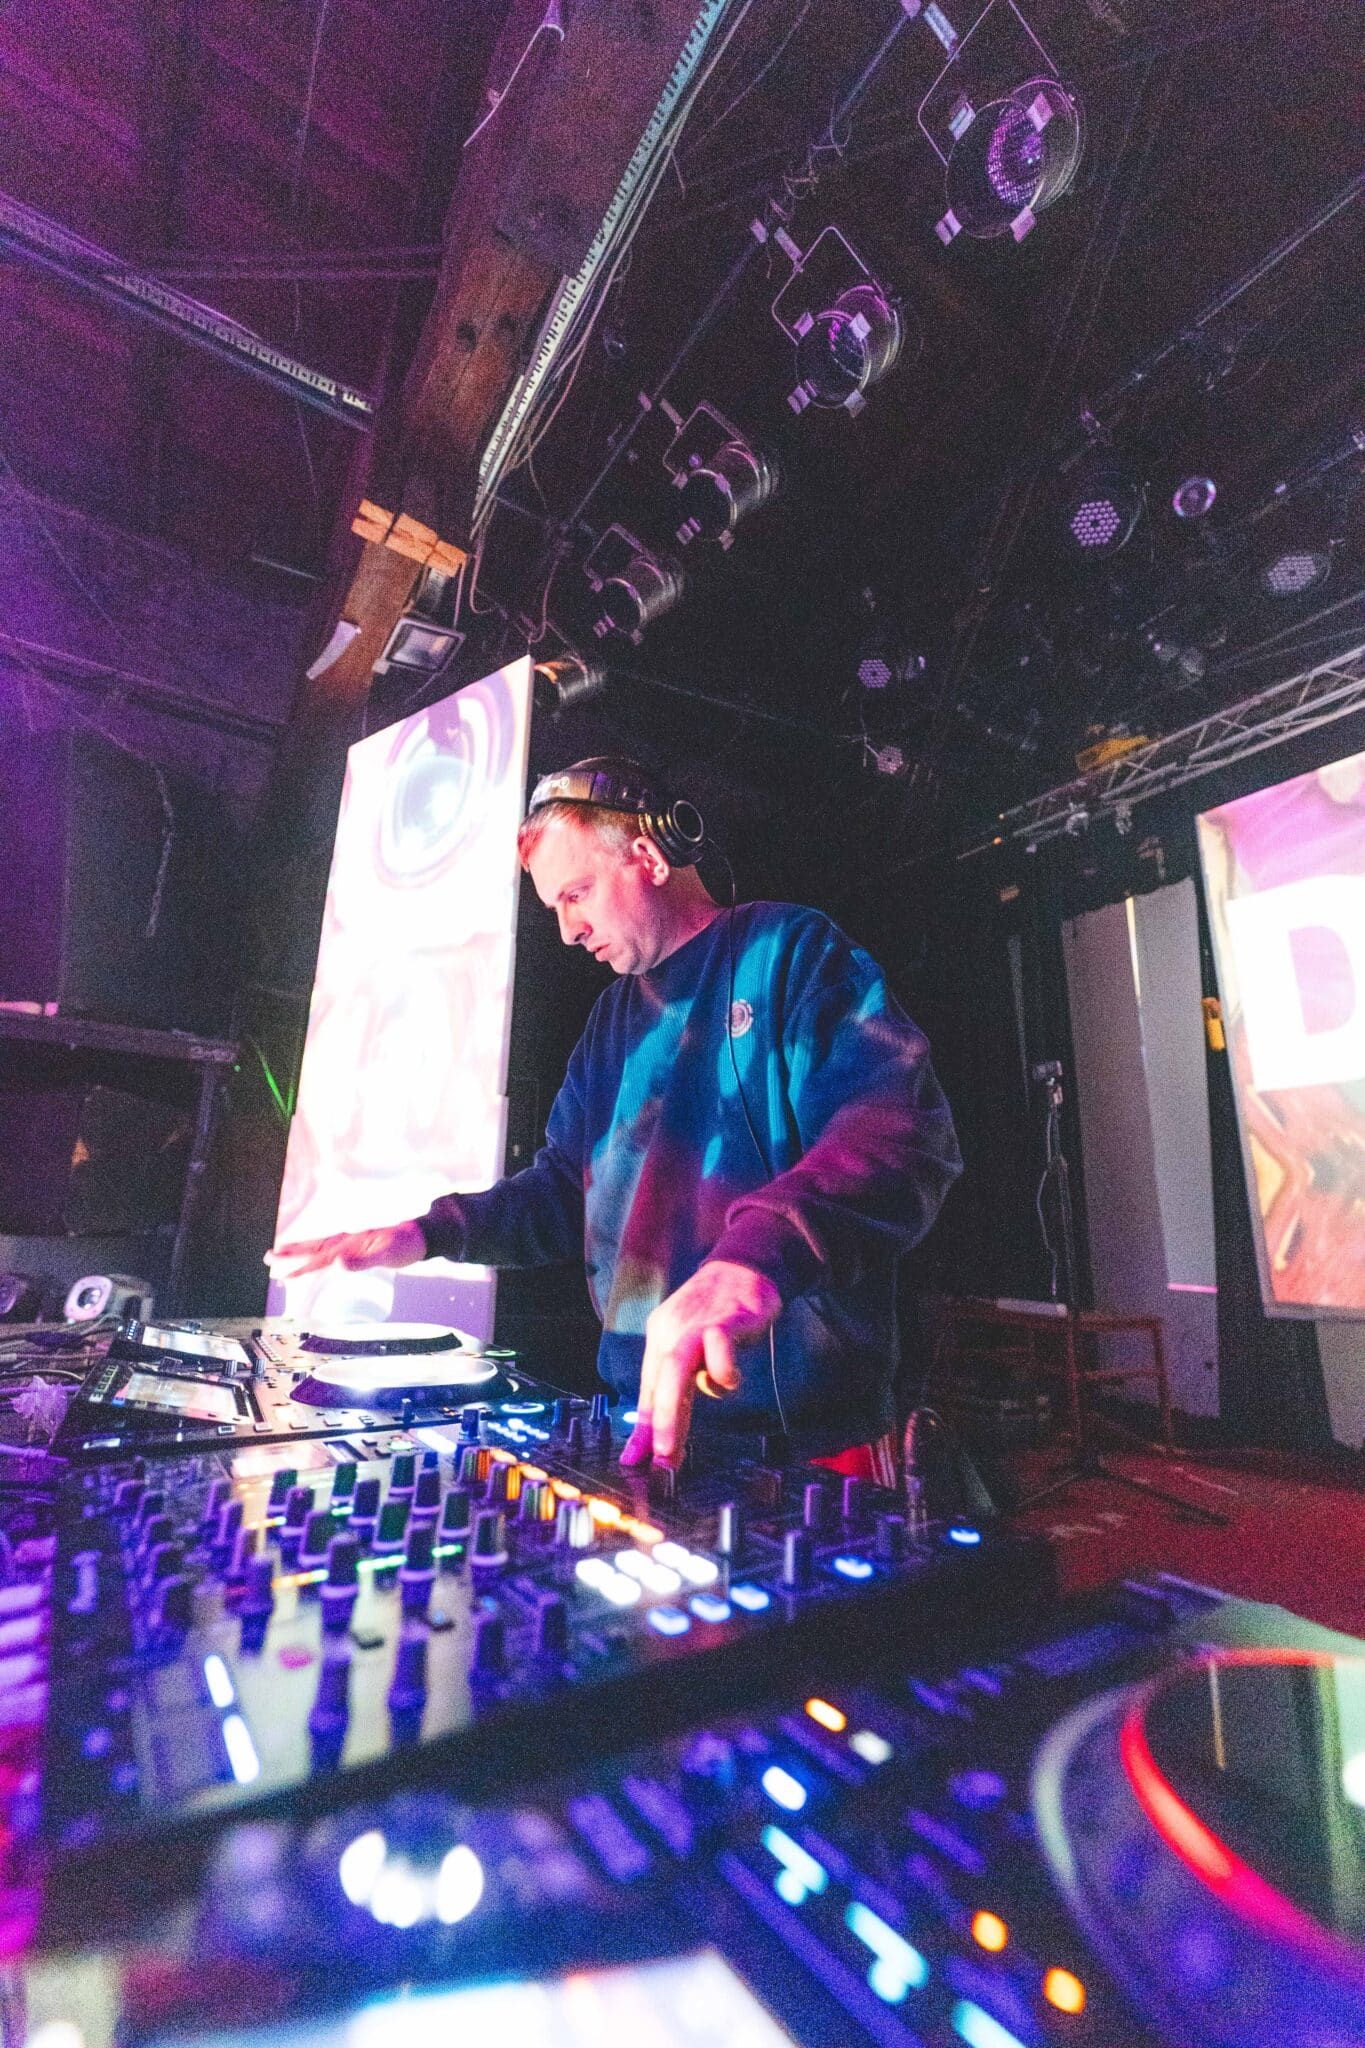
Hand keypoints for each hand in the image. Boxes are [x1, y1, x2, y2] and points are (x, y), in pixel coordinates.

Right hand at [265, 1220, 427, 1278]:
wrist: (421, 1235)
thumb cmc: (405, 1246)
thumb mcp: (386, 1256)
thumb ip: (362, 1261)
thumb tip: (337, 1264)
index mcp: (350, 1243)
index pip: (319, 1257)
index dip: (300, 1266)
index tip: (282, 1273)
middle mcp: (347, 1240)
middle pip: (313, 1247)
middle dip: (291, 1254)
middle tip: (268, 1258)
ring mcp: (351, 1240)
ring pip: (319, 1245)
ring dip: (301, 1250)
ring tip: (281, 1254)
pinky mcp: (357, 1243)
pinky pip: (330, 1247)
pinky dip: (317, 1251)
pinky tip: (313, 1255)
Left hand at [620, 1261, 780, 1471]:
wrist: (744, 1267)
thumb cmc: (719, 1313)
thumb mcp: (691, 1346)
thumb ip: (677, 1385)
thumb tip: (659, 1431)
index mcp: (660, 1339)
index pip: (646, 1390)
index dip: (641, 1427)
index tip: (635, 1462)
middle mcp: (671, 1331)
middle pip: (658, 1383)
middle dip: (656, 1425)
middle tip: (659, 1461)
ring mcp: (697, 1325)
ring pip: (677, 1371)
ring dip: (673, 1411)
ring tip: (678, 1438)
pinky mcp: (725, 1321)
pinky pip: (720, 1356)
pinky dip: (726, 1374)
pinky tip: (733, 1370)